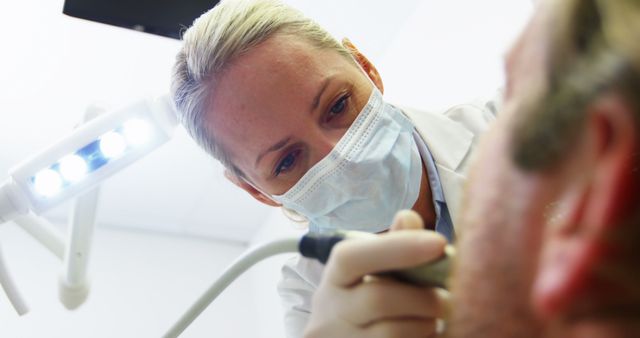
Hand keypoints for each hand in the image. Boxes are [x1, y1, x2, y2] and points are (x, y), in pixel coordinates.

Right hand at [303, 210, 447, 337]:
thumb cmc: (366, 301)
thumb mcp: (372, 272)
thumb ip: (392, 246)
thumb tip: (408, 217)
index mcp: (334, 278)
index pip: (352, 257)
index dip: (396, 248)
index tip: (439, 243)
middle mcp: (330, 312)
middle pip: (378, 299)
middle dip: (423, 297)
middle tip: (449, 298)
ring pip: (393, 333)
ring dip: (426, 324)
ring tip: (435, 320)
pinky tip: (427, 335)